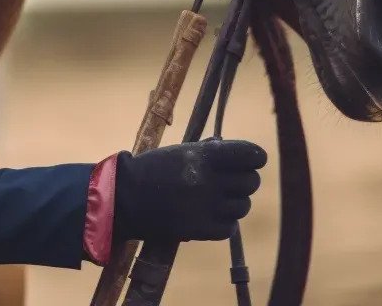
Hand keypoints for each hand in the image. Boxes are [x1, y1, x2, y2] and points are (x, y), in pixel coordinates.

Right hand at [112, 138, 266, 243]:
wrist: (125, 197)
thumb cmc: (153, 168)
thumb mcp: (180, 151)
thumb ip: (209, 152)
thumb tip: (237, 153)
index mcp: (202, 157)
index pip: (248, 155)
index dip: (256, 156)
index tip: (256, 159)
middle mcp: (207, 181)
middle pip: (250, 182)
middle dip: (247, 180)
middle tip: (236, 180)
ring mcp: (204, 207)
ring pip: (243, 206)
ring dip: (237, 202)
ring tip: (223, 199)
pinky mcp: (198, 230)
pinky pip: (229, 228)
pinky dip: (227, 222)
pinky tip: (216, 215)